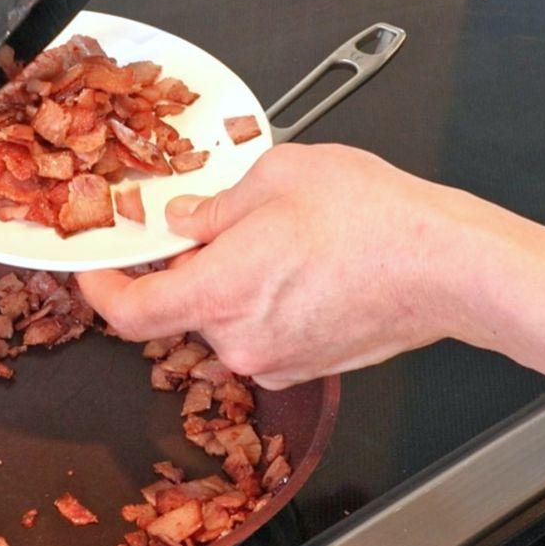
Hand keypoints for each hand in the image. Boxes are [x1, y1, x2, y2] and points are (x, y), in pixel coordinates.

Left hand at [77, 143, 465, 387]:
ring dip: (233, 284)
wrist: (448, 267)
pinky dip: (266, 304)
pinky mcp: (308, 368)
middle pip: (183, 310)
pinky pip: (264, 333)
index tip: (96, 270)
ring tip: (283, 240)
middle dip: (190, 269)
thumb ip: (214, 207)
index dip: (102, 290)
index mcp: (218, 293)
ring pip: (227, 320)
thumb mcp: (276, 178)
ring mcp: (276, 361)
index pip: (129, 312)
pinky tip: (305, 268)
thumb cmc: (374, 220)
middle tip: (220, 226)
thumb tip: (185, 222)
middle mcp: (239, 341)